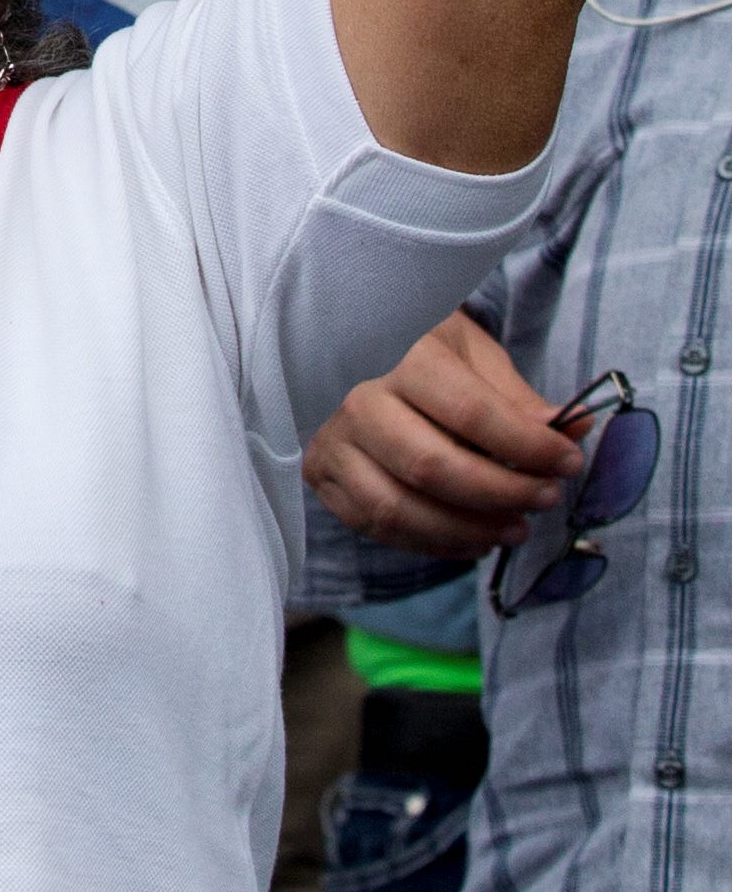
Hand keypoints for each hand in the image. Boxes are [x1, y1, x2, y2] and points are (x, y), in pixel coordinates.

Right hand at [305, 313, 584, 556]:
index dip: (528, 447)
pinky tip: (472, 537)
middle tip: (546, 499)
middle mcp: (355, 397)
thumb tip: (572, 430)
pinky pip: (376, 525)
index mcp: (400, 355)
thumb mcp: (474, 354)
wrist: (352, 348)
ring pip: (400, 507)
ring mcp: (332, 439)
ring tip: (516, 529)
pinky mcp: (321, 472)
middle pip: (433, 467)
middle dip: (503, 493)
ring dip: (469, 530)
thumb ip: (517, 397)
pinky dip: (432, 543)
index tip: (569, 462)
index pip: (470, 413)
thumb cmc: (423, 349)